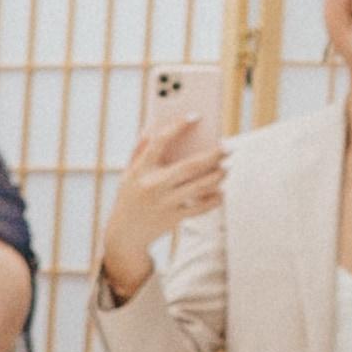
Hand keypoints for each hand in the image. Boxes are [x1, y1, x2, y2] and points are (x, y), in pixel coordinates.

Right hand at [94, 68, 226, 293]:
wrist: (124, 235)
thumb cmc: (129, 198)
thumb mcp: (127, 175)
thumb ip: (139, 151)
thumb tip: (153, 126)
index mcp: (140, 171)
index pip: (159, 143)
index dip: (177, 127)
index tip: (195, 116)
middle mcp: (153, 186)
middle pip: (190, 166)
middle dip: (213, 155)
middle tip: (227, 148)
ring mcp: (164, 203)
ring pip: (199, 186)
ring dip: (217, 176)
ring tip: (226, 168)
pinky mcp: (174, 218)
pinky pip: (201, 207)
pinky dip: (214, 200)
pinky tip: (221, 192)